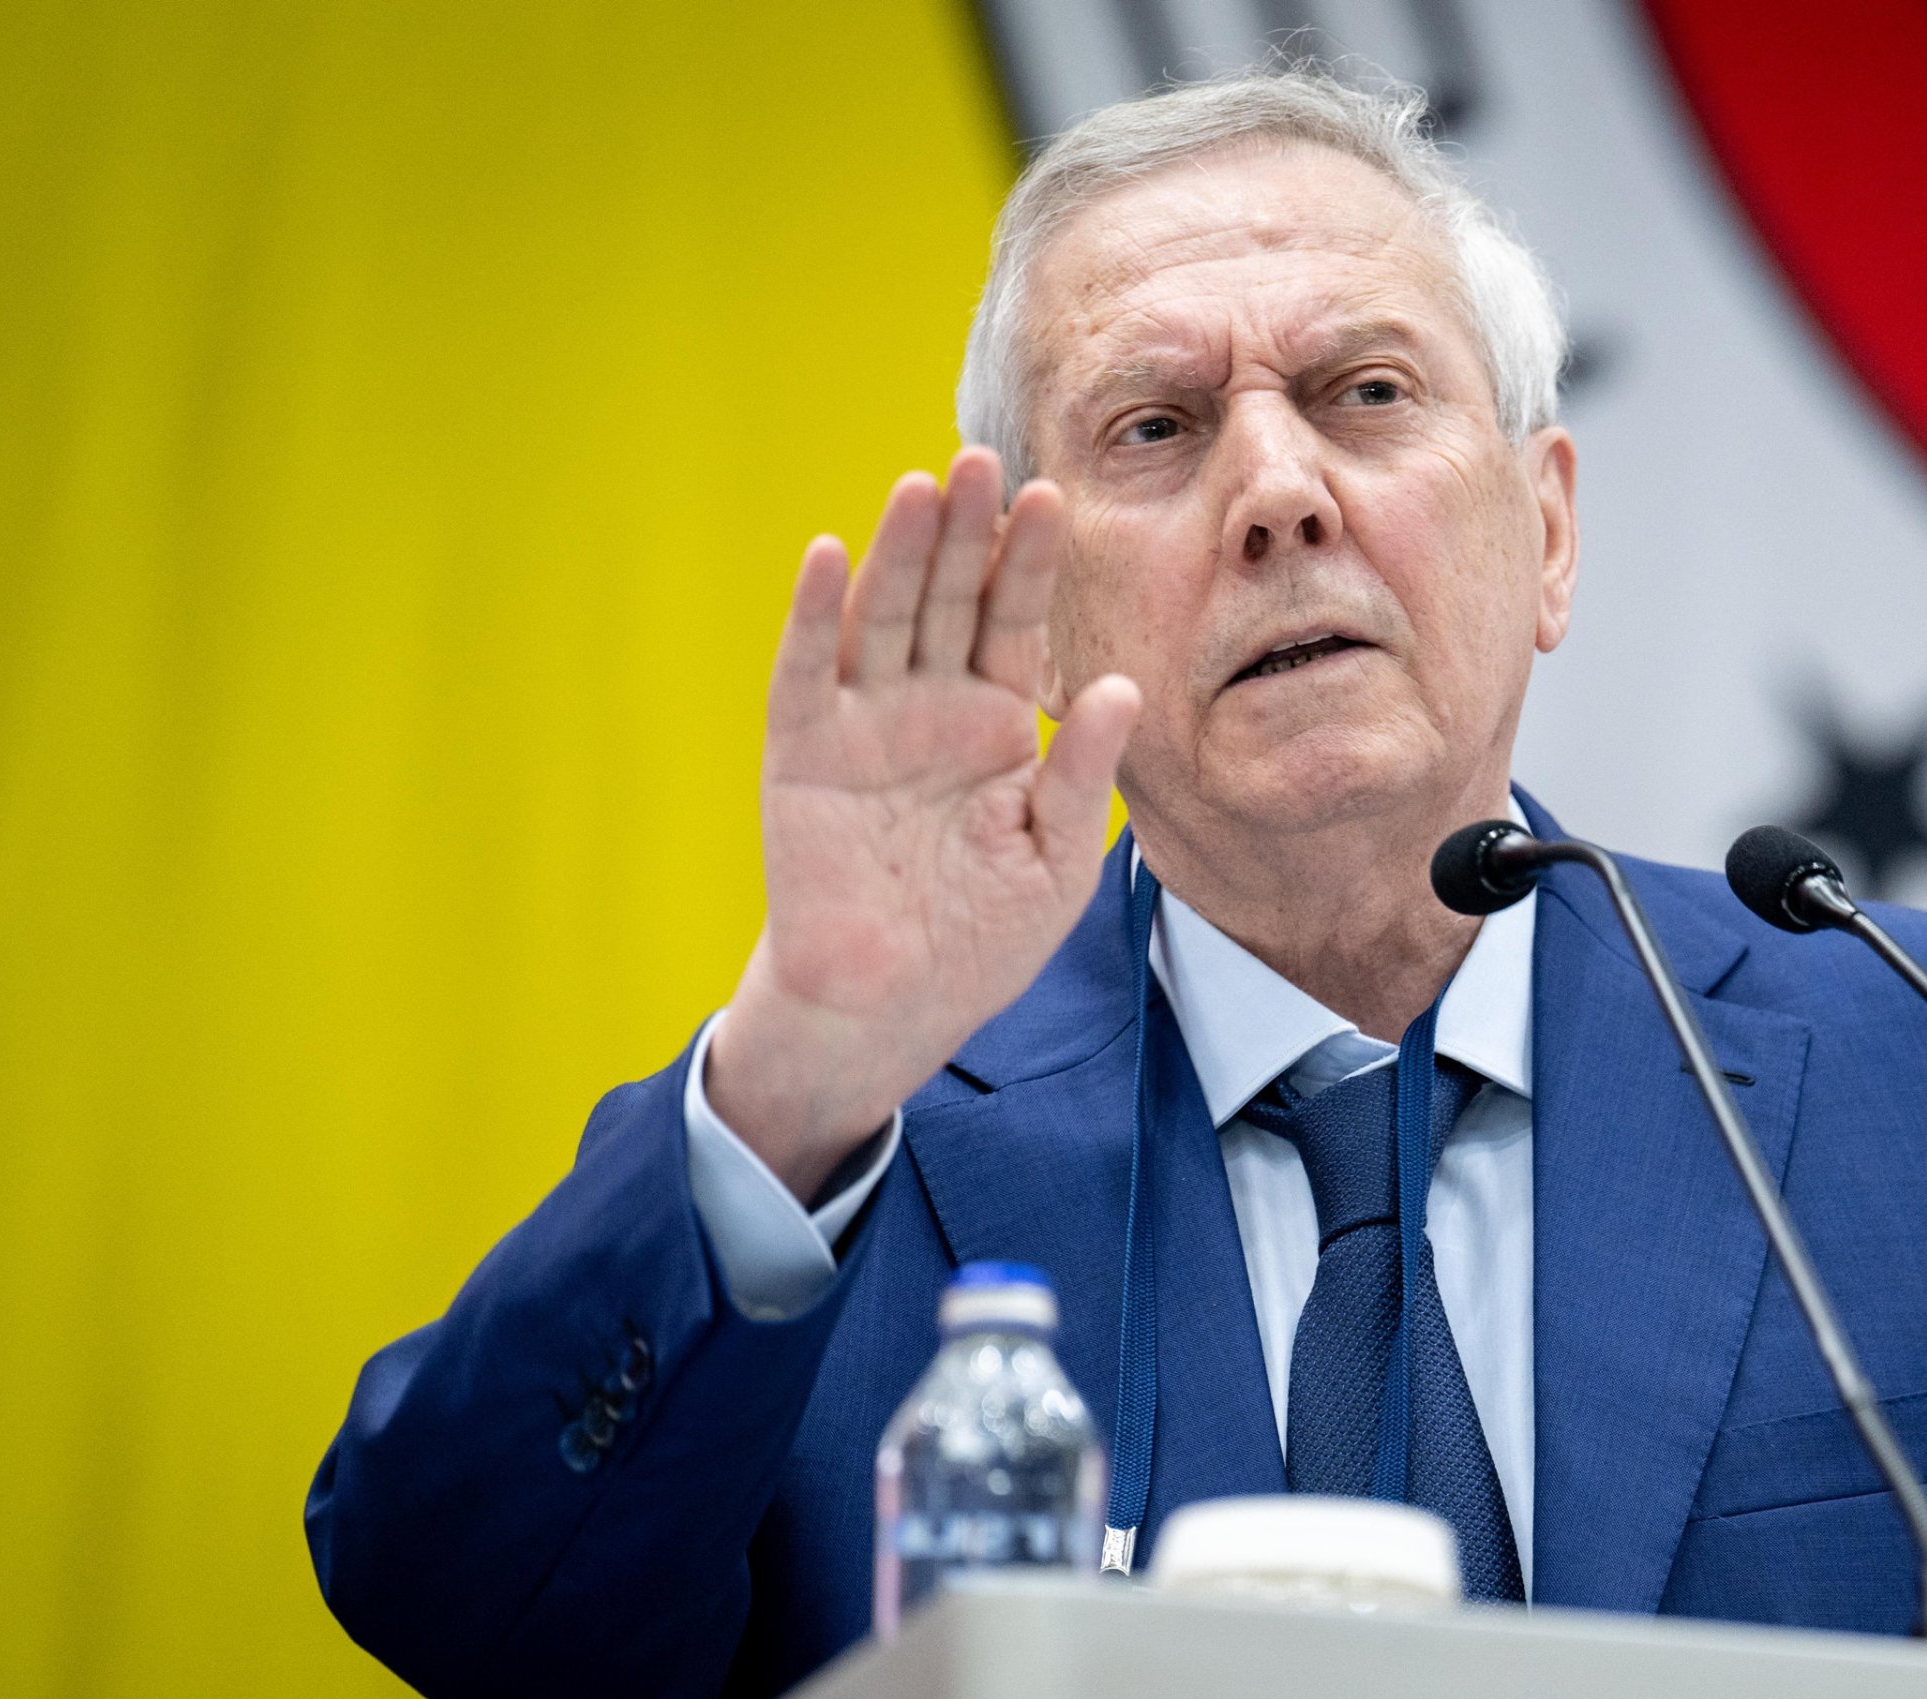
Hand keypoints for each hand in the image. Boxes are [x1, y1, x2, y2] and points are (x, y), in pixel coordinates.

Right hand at [706, 449, 1139, 1198]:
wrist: (893, 1009)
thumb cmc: (980, 939)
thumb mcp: (1056, 860)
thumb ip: (1082, 775)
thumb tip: (1122, 688)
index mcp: (995, 725)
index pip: (1015, 623)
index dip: (1031, 563)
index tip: (1056, 497)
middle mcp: (929, 706)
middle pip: (949, 600)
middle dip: (966, 532)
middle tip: (982, 460)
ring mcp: (862, 724)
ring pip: (882, 618)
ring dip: (899, 552)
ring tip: (922, 485)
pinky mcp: (803, 752)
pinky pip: (806, 673)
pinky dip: (815, 616)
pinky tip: (830, 554)